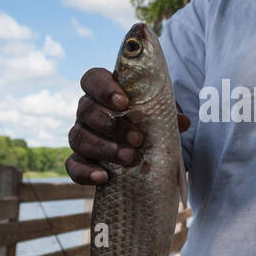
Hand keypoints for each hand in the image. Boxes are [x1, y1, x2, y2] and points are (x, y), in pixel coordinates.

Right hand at [65, 68, 190, 184]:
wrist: (145, 154)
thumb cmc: (150, 125)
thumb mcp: (161, 117)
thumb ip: (168, 114)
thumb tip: (182, 122)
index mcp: (104, 93)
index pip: (92, 79)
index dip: (103, 88)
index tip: (123, 103)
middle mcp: (87, 112)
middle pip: (86, 110)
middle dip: (112, 124)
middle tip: (137, 138)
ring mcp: (81, 136)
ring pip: (79, 137)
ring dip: (104, 148)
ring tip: (129, 157)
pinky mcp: (79, 161)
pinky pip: (72, 166)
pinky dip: (85, 172)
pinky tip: (103, 177)